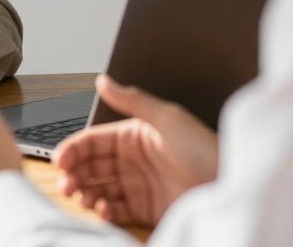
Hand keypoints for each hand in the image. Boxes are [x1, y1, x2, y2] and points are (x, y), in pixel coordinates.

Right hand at [54, 74, 218, 227]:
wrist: (232, 187)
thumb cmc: (206, 151)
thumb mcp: (167, 119)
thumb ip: (132, 100)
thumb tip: (103, 80)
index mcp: (132, 136)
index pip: (92, 142)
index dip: (73, 150)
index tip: (60, 160)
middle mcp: (131, 161)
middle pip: (90, 167)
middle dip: (74, 175)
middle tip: (66, 184)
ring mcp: (137, 186)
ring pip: (98, 189)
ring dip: (85, 193)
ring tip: (83, 198)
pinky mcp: (145, 209)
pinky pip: (115, 210)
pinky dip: (104, 211)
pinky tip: (103, 209)